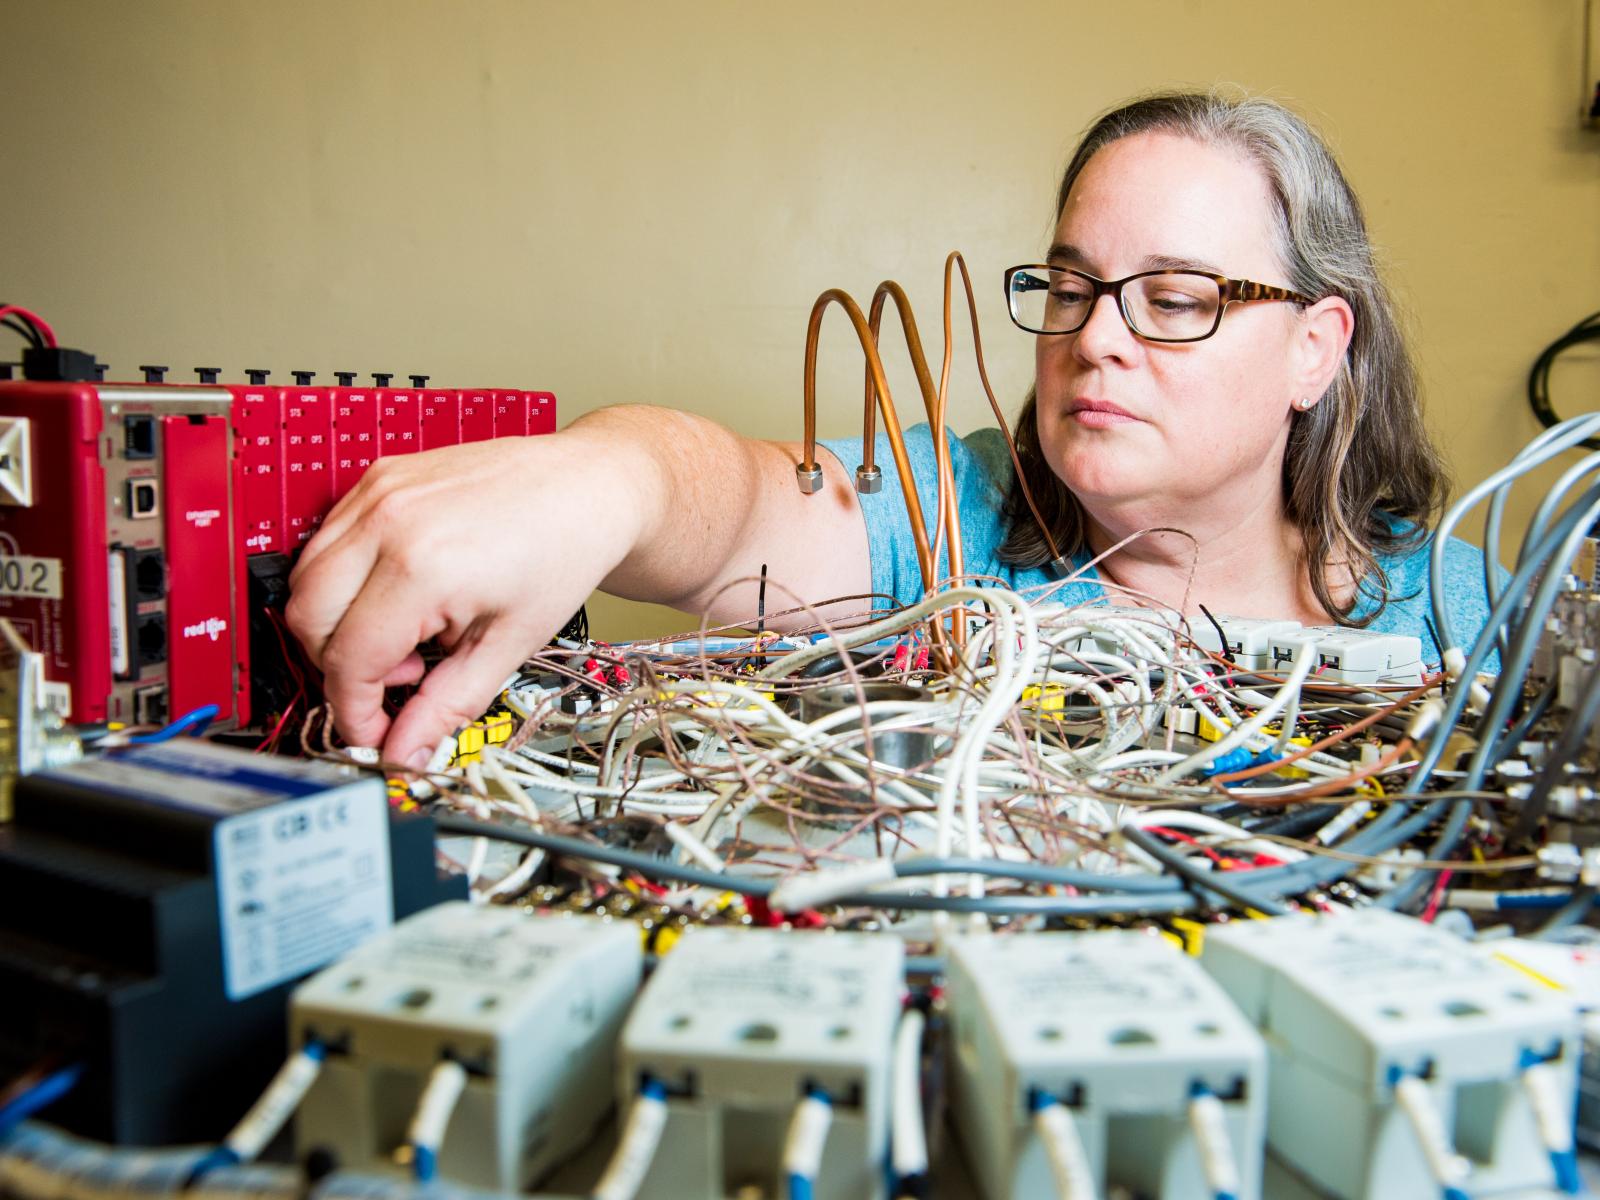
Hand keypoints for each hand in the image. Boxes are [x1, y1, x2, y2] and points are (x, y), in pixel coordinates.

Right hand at [285, 429, 647, 767]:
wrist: (589, 486)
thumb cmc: (563, 551)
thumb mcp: (510, 644)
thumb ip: (447, 705)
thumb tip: (405, 752)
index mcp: (420, 567)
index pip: (347, 660)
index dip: (354, 710)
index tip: (376, 731)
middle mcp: (387, 522)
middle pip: (306, 620)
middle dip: (340, 668)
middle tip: (404, 677)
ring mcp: (377, 492)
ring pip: (305, 579)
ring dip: (338, 624)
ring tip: (411, 633)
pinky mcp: (378, 477)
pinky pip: (326, 541)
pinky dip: (345, 580)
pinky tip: (402, 594)